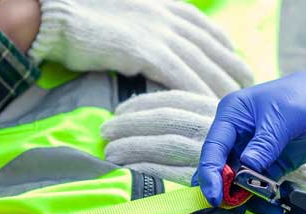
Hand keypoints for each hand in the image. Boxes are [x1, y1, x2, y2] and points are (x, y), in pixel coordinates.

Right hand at [28, 0, 252, 97]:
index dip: (226, 50)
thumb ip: (146, 28)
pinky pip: (181, 78)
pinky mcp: (146, 51)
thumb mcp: (125, 16)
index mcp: (166, 6)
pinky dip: (198, 95)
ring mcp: (160, 32)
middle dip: (234, 72)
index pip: (207, 30)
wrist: (55, 13)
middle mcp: (169, 17)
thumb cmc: (81, 18)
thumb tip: (151, 48)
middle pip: (215, 48)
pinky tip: (209, 111)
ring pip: (204, 65)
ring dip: (222, 89)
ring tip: (237, 110)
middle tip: (250, 93)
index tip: (239, 66)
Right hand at [194, 69, 305, 205]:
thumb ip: (265, 143)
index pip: (214, 147)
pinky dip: (261, 198)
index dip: (210, 173)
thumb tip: (246, 166)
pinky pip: (258, 185)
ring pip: (238, 180)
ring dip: (243, 198)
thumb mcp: (285, 117)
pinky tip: (269, 208)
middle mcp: (237, 134)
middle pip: (221, 167)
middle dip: (225, 190)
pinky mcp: (268, 166)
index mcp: (233, 114)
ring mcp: (251, 152)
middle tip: (230, 210)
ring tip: (255, 212)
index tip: (214, 196)